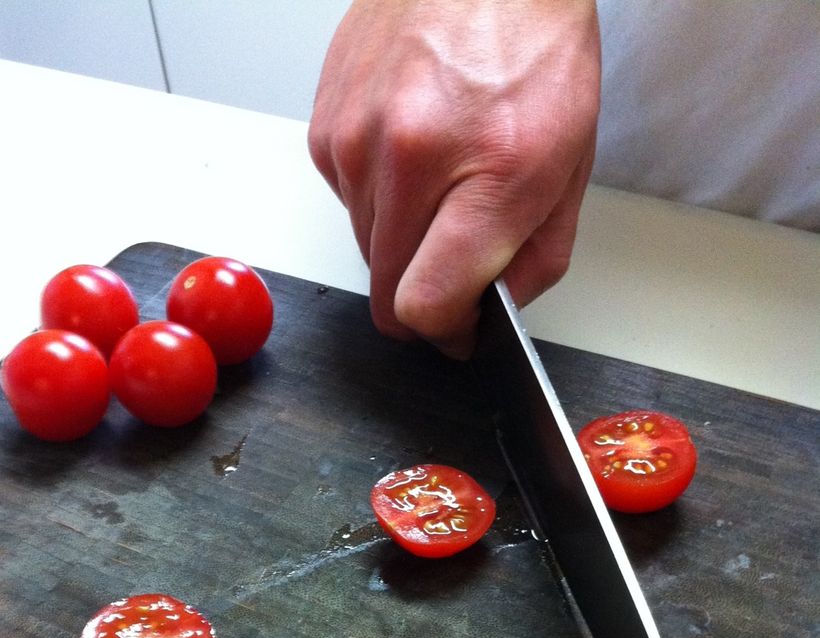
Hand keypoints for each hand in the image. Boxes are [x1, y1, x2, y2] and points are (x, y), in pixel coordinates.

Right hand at [308, 0, 600, 356]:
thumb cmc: (531, 47)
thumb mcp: (570, 163)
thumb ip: (536, 257)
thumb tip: (492, 311)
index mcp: (485, 174)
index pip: (424, 306)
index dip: (443, 331)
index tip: (459, 328)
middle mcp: (407, 157)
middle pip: (387, 291)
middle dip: (423, 293)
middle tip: (456, 261)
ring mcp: (355, 140)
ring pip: (365, 248)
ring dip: (401, 240)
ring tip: (441, 182)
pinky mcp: (325, 127)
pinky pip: (346, 201)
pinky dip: (378, 196)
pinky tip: (412, 149)